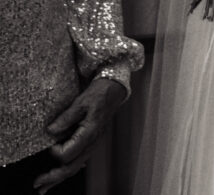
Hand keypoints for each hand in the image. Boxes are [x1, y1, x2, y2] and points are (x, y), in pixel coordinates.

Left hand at [35, 77, 126, 193]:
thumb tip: (50, 131)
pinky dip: (68, 171)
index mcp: (89, 133)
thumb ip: (66, 118)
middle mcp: (92, 142)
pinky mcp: (91, 143)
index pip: (68, 153)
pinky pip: (79, 161)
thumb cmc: (99, 95)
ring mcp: (92, 144)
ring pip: (75, 168)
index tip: (49, 143)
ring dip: (59, 178)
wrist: (113, 91)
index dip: (55, 151)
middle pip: (72, 167)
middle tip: (38, 184)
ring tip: (45, 187)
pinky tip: (60, 176)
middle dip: (54, 178)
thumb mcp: (80, 102)